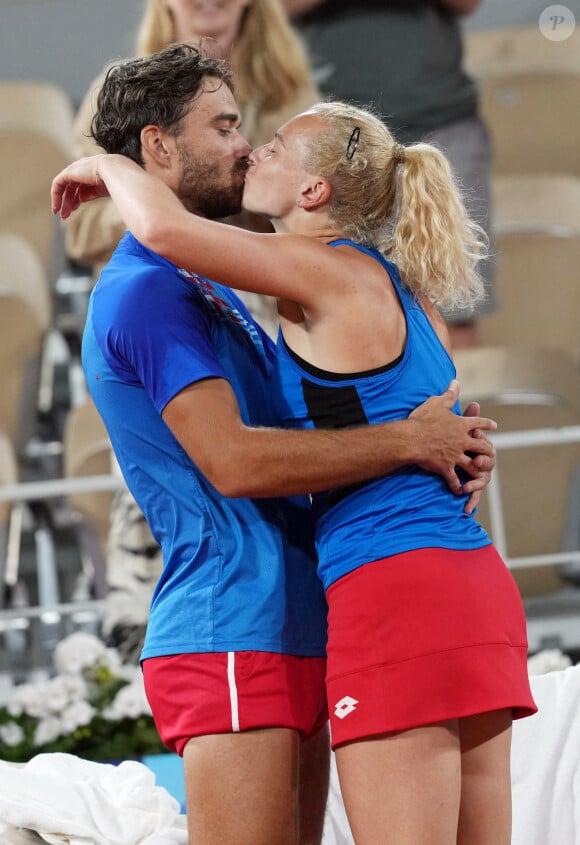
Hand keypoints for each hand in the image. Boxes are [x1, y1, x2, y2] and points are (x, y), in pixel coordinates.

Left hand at [51, 155, 110, 219]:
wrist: (112, 171)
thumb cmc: (113, 181)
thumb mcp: (100, 190)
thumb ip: (90, 193)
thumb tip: (81, 198)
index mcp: (90, 172)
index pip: (79, 186)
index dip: (76, 199)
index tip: (73, 210)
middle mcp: (81, 169)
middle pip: (71, 188)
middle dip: (68, 203)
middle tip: (65, 216)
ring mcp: (74, 170)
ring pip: (64, 188)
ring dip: (62, 202)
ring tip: (63, 215)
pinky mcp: (68, 172)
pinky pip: (58, 184)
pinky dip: (56, 196)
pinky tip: (57, 206)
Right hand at [409, 380, 495, 497]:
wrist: (410, 439)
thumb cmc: (422, 419)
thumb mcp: (437, 403)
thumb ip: (449, 394)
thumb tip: (456, 382)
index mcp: (461, 425)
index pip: (479, 423)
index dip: (487, 424)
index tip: (493, 426)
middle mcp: (462, 441)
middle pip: (481, 446)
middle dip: (488, 449)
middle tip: (492, 452)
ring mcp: (455, 456)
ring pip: (472, 465)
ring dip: (478, 469)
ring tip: (483, 474)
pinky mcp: (445, 467)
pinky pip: (454, 479)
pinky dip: (457, 486)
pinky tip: (460, 491)